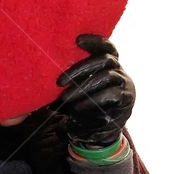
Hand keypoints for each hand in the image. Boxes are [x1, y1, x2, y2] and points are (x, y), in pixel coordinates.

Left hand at [54, 34, 134, 148]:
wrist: (96, 132)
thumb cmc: (82, 106)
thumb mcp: (74, 90)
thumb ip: (69, 79)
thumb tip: (46, 70)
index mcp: (108, 65)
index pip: (106, 46)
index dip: (94, 41)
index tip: (77, 40)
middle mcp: (119, 71)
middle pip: (104, 59)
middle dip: (80, 68)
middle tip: (59, 81)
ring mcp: (125, 84)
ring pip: (106, 76)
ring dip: (83, 86)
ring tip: (65, 97)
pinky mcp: (126, 99)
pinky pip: (111, 94)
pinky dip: (92, 100)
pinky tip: (77, 107)